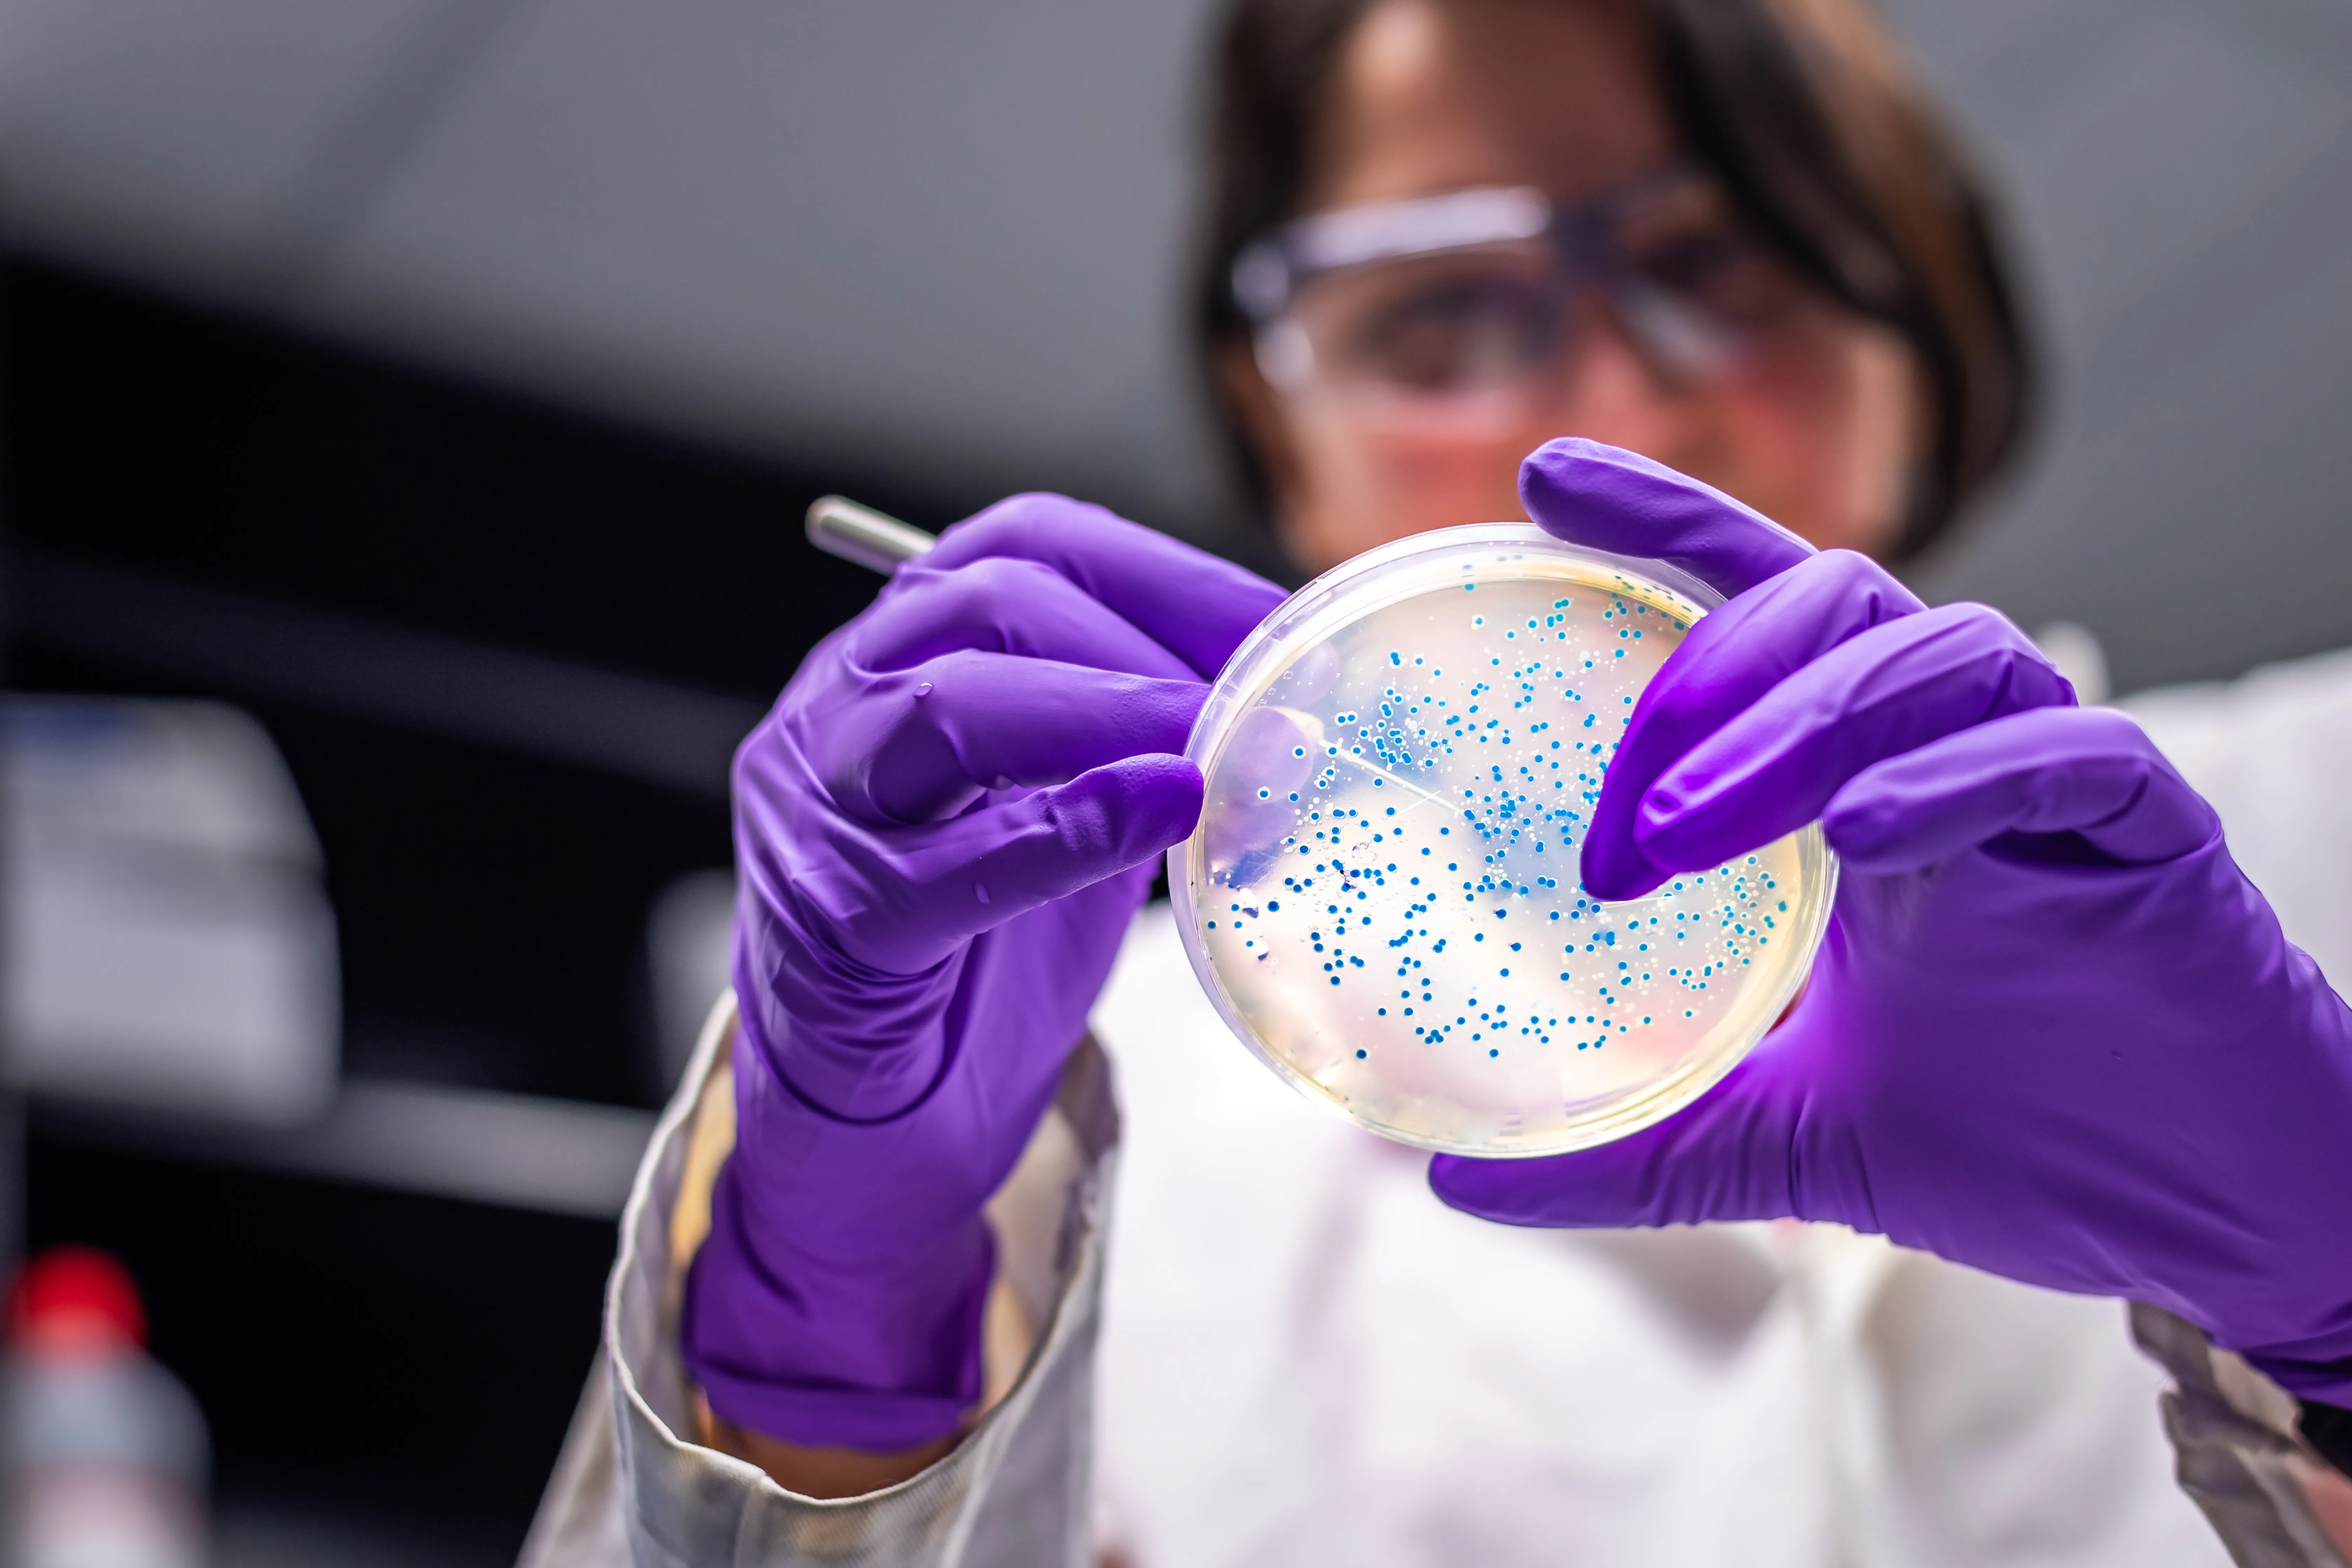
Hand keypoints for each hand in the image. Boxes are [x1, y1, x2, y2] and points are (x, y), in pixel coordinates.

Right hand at [683, 494, 1284, 1448]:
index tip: (1283, 624)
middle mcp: (838, 708)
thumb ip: (1146, 749)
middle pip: (987, 604)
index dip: (1165, 573)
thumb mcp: (1074, 816)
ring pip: (947, 707)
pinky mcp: (833, 924)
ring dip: (1108, 712)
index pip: (1026, 546)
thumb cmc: (976, 960)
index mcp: (899, 656)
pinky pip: (946, 864)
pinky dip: (1064, 829)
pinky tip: (1159, 811)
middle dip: (1146, 641)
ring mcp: (818, 811)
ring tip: (1216, 749)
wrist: (873, 1122)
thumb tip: (1294, 708)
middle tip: (1268, 696)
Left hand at [1431, 439, 2351, 1400]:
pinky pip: (2060, 753)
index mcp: (1862, 783)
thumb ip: (1633, 1146)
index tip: (1539, 478)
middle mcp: (1950, 750)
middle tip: (1620, 818)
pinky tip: (1866, 835)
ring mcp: (2053, 781)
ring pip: (1934, 653)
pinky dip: (1954, 778)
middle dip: (1706, 677)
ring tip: (1686, 829)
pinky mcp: (2150, 831)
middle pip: (1830, 599)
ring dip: (1797, 726)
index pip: (1757, 602)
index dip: (1662, 524)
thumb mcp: (1778, 1142)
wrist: (2193, 1212)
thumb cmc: (2010, 1142)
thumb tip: (1457, 1180)